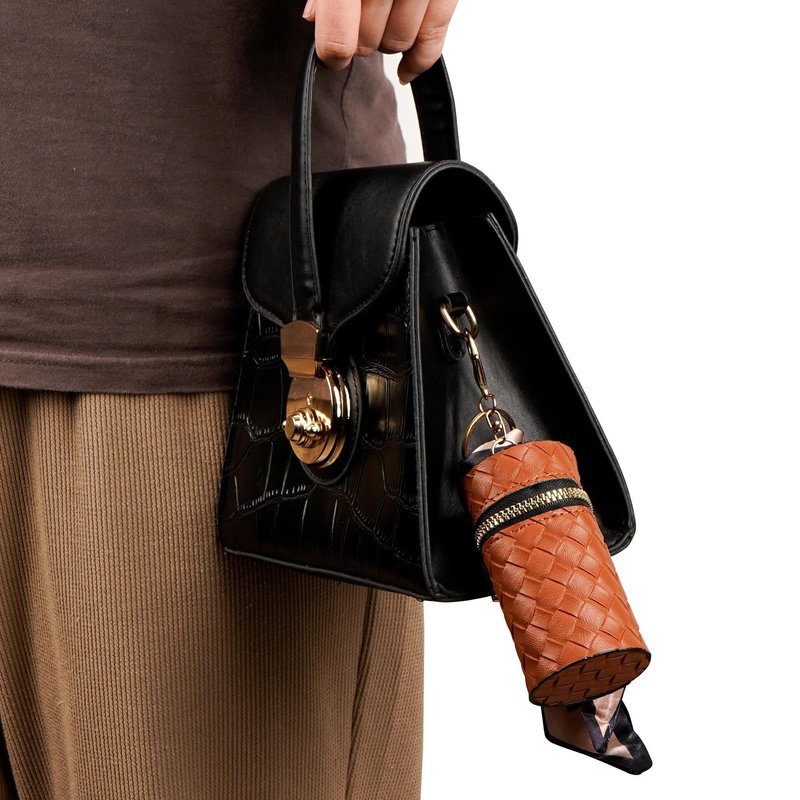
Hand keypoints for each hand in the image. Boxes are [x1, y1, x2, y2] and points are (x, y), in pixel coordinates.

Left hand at [302, 0, 458, 83]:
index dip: (331, 53)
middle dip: (360, 40)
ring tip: (381, 22)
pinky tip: (405, 69)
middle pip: (368, 43)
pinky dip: (418, 61)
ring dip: (387, 42)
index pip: (339, 39)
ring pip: (398, 44)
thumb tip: (312, 20)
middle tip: (357, 25)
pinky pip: (432, 43)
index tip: (331, 55)